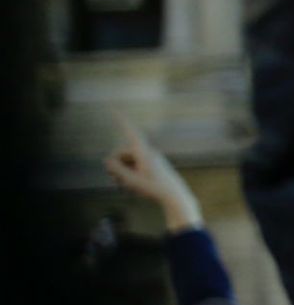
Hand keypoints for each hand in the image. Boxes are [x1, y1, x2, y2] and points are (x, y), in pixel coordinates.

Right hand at [103, 117, 202, 232]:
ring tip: (123, 186)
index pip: (130, 133)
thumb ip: (117, 169)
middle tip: (113, 180)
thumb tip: (107, 160)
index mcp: (143, 152)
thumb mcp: (131, 180)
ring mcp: (152, 159)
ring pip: (130, 160)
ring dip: (123, 171)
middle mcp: (148, 152)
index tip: (113, 109)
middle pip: (125, 153)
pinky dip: (131, 173)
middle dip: (116, 164)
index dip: (121, 121)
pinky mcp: (155, 166)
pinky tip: (130, 187)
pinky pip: (138, 166)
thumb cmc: (154, 188)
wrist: (175, 196)